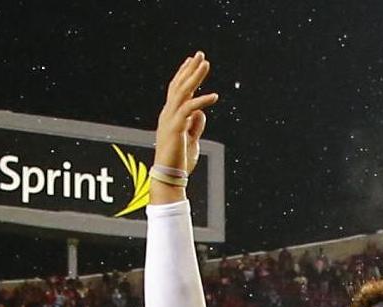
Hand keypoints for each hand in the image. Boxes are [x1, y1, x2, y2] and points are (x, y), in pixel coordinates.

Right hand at [156, 52, 217, 173]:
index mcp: (170, 115)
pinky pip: (190, 109)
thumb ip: (195, 125)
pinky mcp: (175, 127)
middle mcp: (168, 113)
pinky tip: (214, 96)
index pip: (176, 89)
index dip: (184, 74)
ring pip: (182, 92)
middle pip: (179, 85)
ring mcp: (170, 119)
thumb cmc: (180, 160)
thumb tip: (201, 113)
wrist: (169, 175)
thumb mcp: (191, 140)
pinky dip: (202, 101)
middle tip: (200, 54)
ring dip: (195, 77)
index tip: (192, 61)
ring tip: (206, 64)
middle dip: (190, 69)